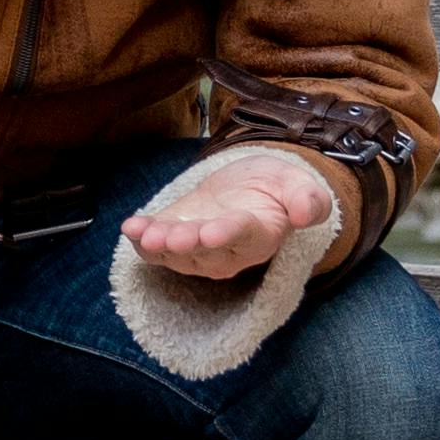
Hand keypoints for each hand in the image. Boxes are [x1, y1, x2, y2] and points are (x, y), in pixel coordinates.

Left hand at [119, 148, 339, 282]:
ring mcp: (198, 249)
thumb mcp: (298, 185)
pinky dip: (141, 239)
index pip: (242, 236)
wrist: (250, 189)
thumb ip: (308, 200)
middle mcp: (227, 251)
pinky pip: (156, 247)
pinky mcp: (175, 238)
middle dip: (186, 243)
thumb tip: (305, 214)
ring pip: (177, 253)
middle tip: (172, 237)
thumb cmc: (277, 189)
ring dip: (158, 244)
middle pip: (204, 250)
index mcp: (260, 235)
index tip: (210, 233)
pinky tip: (130, 227)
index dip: (225, 234)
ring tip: (144, 233)